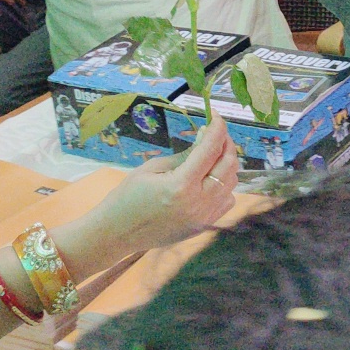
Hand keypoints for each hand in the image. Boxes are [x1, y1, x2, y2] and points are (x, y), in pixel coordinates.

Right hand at [87, 120, 239, 255]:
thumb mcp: (151, 168)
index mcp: (181, 185)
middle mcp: (198, 202)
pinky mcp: (204, 226)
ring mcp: (204, 217)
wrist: (117, 234)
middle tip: (216, 133)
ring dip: (227, 164)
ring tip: (213, 154)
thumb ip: (183, 155)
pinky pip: (227, 201)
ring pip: (232, 183)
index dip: (217, 128)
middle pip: (228, 165)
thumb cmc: (127, 197)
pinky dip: (225, 186)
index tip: (217, 115)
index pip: (210, 149)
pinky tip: (210, 179)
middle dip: (226, 143)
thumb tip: (204, 138)